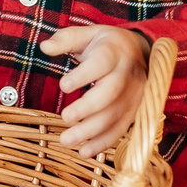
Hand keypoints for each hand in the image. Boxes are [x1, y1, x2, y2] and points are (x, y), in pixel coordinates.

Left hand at [41, 23, 151, 156]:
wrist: (141, 53)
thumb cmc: (106, 45)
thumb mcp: (88, 34)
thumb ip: (66, 39)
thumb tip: (45, 48)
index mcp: (114, 52)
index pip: (102, 63)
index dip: (84, 75)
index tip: (64, 86)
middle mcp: (128, 74)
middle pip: (111, 92)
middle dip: (87, 108)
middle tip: (65, 118)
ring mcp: (134, 94)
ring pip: (115, 115)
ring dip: (91, 132)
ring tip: (66, 141)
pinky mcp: (135, 111)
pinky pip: (121, 129)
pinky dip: (103, 143)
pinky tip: (84, 152)